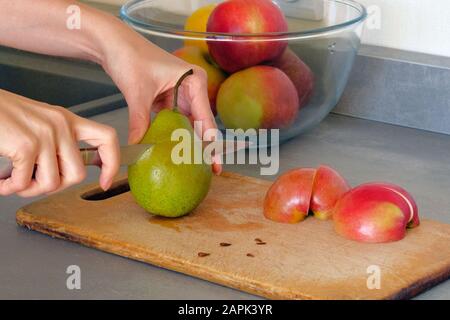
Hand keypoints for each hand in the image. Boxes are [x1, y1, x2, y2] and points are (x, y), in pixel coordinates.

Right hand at [0, 89, 119, 196]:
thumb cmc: (0, 117)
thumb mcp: (37, 126)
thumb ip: (56, 146)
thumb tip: (68, 174)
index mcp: (66, 120)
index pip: (107, 138)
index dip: (112, 163)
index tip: (106, 182)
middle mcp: (60, 124)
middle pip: (78, 174)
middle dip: (54, 187)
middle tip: (33, 183)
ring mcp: (45, 134)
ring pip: (52, 183)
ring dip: (29, 190)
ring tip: (13, 181)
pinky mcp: (26, 144)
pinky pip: (25, 182)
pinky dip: (9, 188)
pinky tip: (1, 180)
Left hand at [100, 24, 221, 173]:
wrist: (113, 43)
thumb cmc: (129, 56)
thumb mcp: (138, 92)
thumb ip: (141, 122)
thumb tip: (138, 149)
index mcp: (194, 81)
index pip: (205, 119)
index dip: (210, 145)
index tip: (214, 165)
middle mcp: (192, 89)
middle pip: (200, 125)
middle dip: (202, 148)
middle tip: (207, 171)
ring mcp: (181, 95)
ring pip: (188, 126)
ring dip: (187, 144)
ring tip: (192, 166)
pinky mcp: (169, 100)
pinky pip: (173, 123)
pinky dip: (171, 136)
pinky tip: (172, 152)